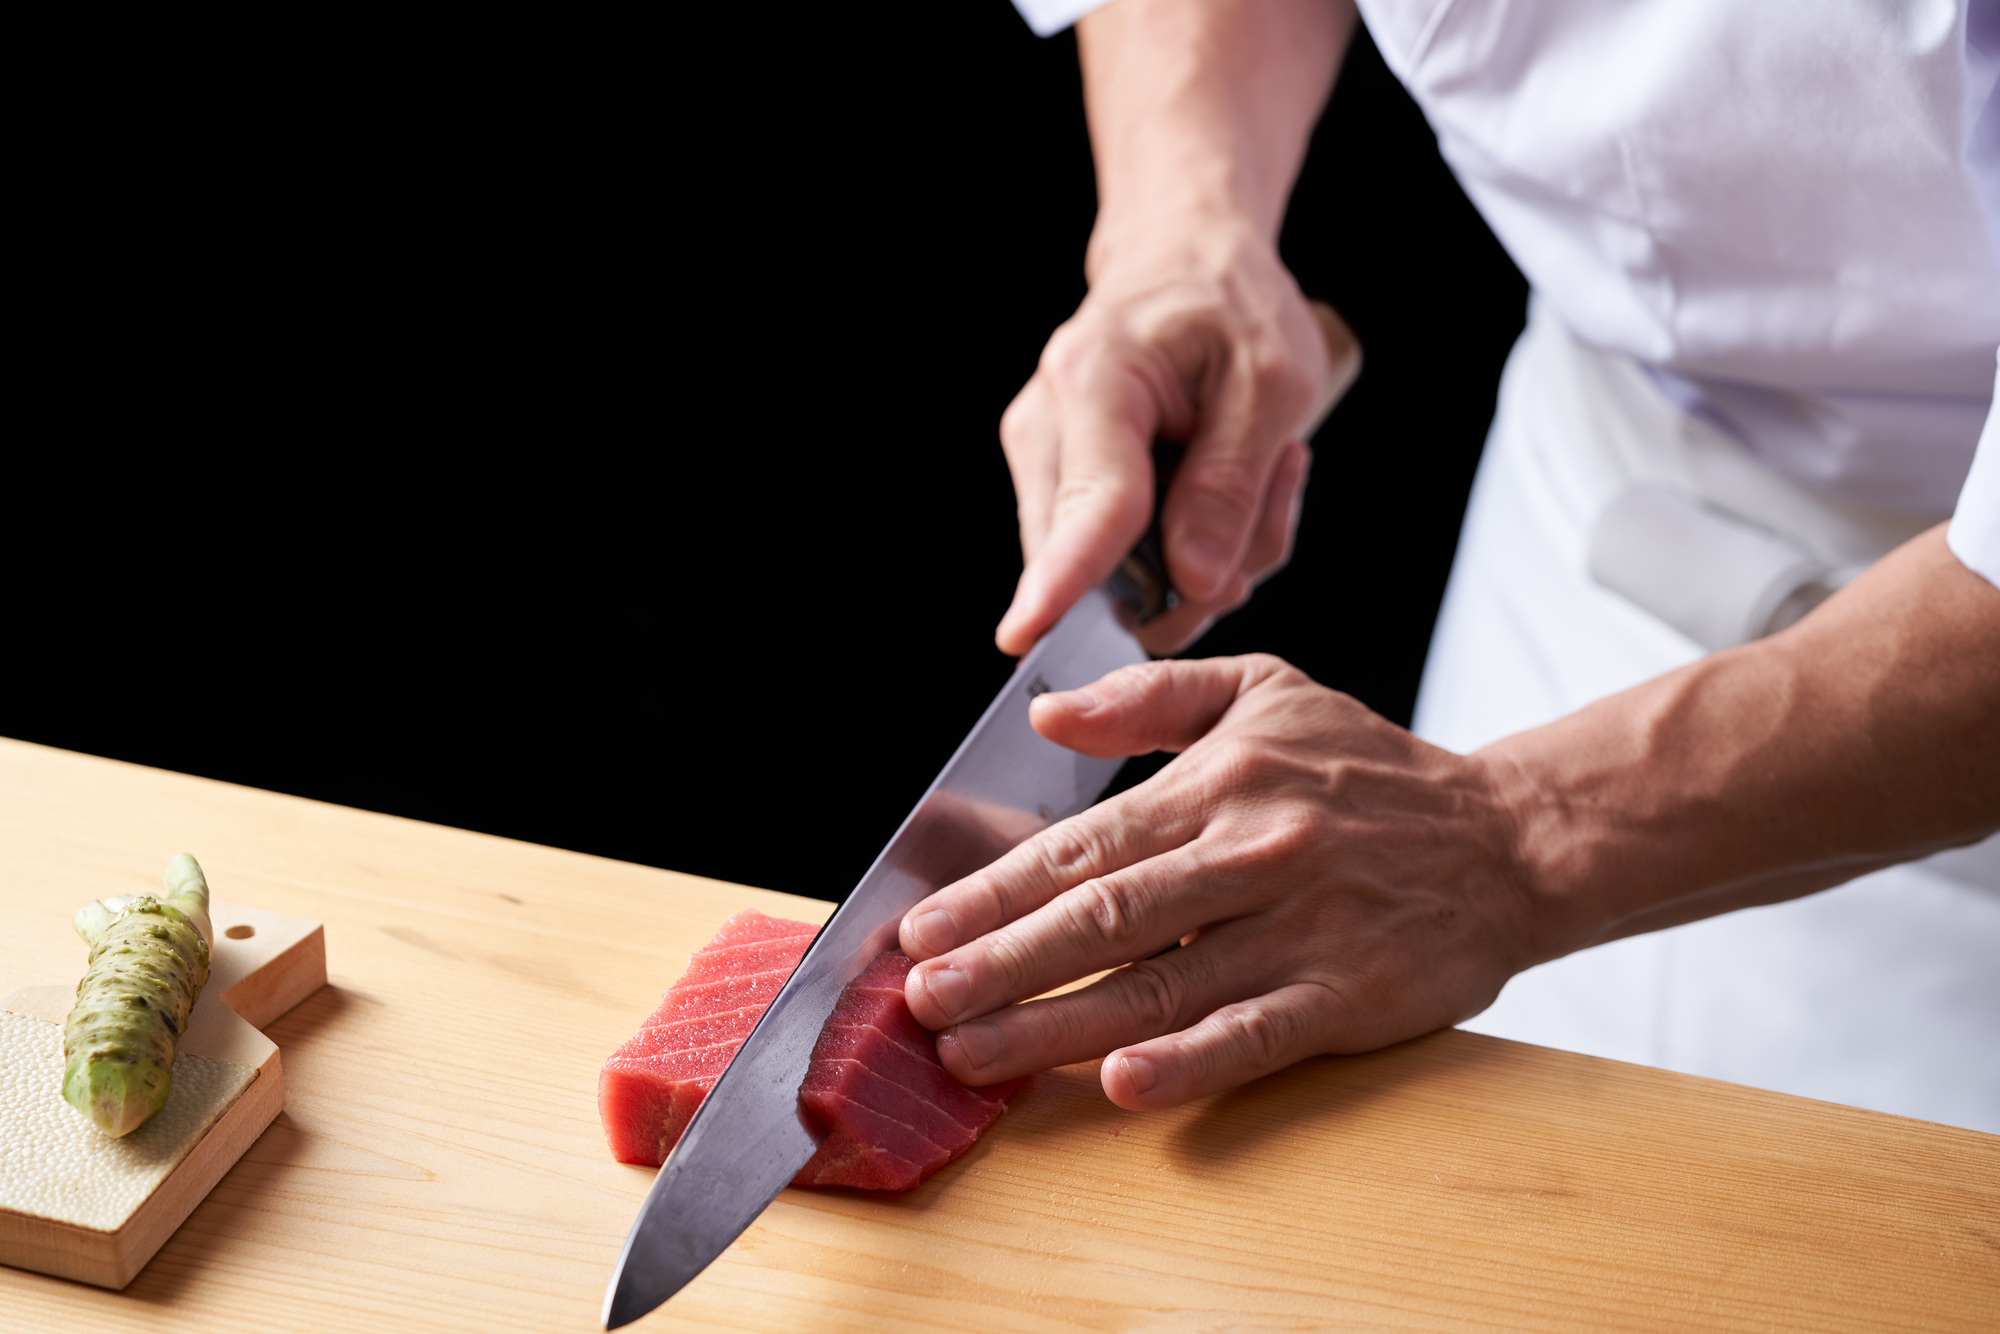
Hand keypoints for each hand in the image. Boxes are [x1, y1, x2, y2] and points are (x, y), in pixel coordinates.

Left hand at [896, 655, 1533, 1109]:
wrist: (1511, 838)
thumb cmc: (1372, 770)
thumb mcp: (1267, 691)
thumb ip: (1150, 695)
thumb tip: (1045, 712)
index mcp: (1222, 783)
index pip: (1084, 846)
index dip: (994, 892)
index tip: (921, 930)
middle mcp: (1253, 853)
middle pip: (1104, 919)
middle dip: (1000, 962)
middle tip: (923, 1002)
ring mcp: (1303, 928)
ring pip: (1161, 985)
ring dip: (1057, 1025)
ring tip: (977, 1055)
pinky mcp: (1352, 994)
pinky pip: (1258, 1034)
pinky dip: (1190, 1062)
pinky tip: (1122, 1083)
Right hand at [995, 236, 1358, 656]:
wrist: (1184, 263)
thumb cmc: (1228, 306)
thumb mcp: (1272, 383)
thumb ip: (1231, 486)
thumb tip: (1194, 581)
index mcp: (1098, 380)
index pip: (1088, 501)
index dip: (1061, 579)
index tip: (1026, 635)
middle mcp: (1048, 424)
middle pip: (1095, 561)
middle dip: (1192, 571)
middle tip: (1269, 492)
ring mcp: (1043, 459)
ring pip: (1107, 574)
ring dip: (1196, 557)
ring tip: (1250, 473)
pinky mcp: (1055, 486)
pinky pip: (1114, 561)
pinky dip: (1178, 548)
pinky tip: (1212, 489)